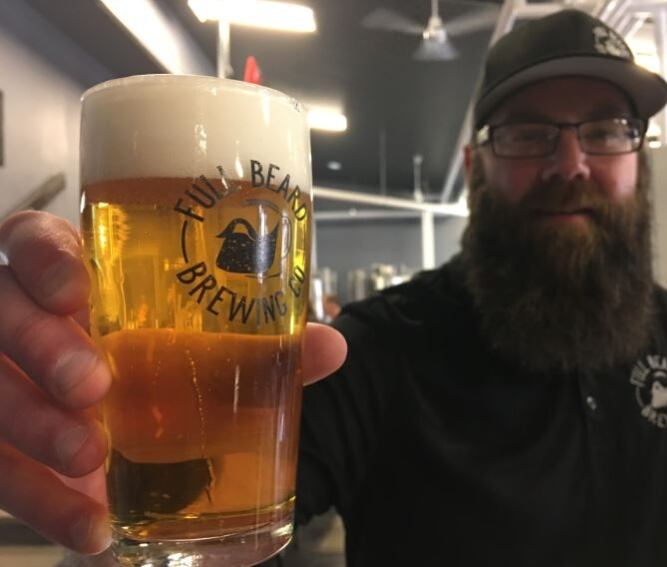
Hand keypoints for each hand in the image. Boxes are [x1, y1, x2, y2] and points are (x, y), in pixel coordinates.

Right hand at [0, 211, 346, 554]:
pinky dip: (44, 504)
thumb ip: (260, 346)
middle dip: (40, 345)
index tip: (77, 290)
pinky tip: (91, 526)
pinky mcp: (6, 444)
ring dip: (33, 426)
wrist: (143, 440)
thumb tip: (331, 345)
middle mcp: (30, 321)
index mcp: (78, 279)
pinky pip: (1, 471)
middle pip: (3, 310)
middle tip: (93, 384)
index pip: (34, 242)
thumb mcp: (210, 354)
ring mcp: (8, 380)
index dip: (44, 258)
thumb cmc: (168, 367)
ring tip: (89, 457)